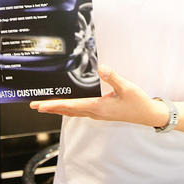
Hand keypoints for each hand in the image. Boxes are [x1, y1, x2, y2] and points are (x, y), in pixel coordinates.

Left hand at [30, 65, 168, 127]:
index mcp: (99, 107)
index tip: (41, 105)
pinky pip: (80, 111)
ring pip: (73, 112)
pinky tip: (66, 105)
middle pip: (68, 110)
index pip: (72, 106)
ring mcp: (98, 114)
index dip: (55, 105)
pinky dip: (69, 108)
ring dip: (58, 108)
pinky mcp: (101, 112)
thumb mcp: (127, 87)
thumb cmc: (138, 102)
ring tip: (45, 106)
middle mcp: (95, 113)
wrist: (148, 114)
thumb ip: (113, 77)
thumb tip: (101, 68)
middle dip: (51, 108)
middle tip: (34, 106)